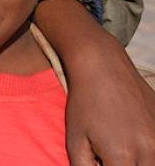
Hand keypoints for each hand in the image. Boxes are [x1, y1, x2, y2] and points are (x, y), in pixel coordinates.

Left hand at [36, 0, 154, 164]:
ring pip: (152, 163)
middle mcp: (149, 151)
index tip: (101, 162)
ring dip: (138, 161)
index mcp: (123, 157)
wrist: (102, 65)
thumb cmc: (84, 101)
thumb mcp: (75, 138)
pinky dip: (147, 149)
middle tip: (109, 156)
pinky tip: (129, 135)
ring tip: (118, 145)